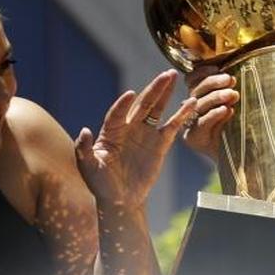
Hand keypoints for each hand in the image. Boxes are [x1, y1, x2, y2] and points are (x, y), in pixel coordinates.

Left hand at [74, 69, 195, 209]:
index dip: (123, 104)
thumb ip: (83, 149)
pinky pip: (172, 127)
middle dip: (153, 89)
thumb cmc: (101, 183)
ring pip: (156, 109)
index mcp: (111, 131)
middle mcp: (129, 128)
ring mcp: (145, 134)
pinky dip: (181, 115)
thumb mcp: (88, 167)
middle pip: (142, 104)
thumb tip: (84, 130)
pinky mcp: (160, 144)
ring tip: (173, 77)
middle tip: (166, 74)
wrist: (121, 199)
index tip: (130, 95)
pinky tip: (191, 104)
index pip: (117, 113)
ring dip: (165, 93)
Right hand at [181, 66, 238, 160]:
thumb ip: (229, 92)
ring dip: (216, 97)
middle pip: (195, 90)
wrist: (241, 159)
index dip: (201, 72)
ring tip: (233, 95)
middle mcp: (190, 111)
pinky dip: (215, 115)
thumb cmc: (239, 129)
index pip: (191, 80)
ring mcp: (190, 125)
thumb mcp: (234, 105)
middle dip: (212, 82)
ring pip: (199, 106)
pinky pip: (202, 123)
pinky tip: (226, 110)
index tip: (217, 67)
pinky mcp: (194, 139)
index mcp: (197, 98)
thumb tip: (232, 75)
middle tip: (231, 80)